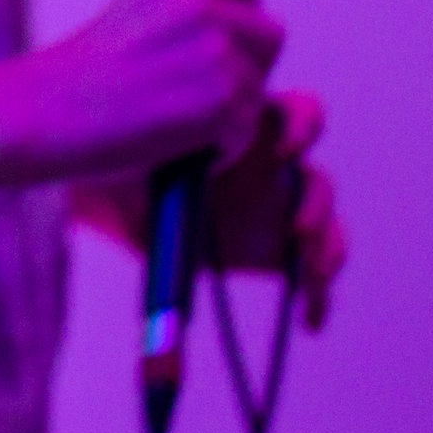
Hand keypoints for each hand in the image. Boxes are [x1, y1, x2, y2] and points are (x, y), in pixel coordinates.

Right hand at [33, 0, 283, 180]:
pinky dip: (220, 146)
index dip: (240, 12)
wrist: (44, 113)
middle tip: (201, 89)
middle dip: (249, 63)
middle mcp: (199, 7)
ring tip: (175, 122)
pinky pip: (246, 129)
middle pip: (269, 33)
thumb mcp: (134, 13)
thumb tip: (245, 36)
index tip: (215, 40)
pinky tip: (176, 144)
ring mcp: (214, 54)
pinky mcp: (221, 103)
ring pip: (258, 88)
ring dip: (229, 112)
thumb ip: (189, 11)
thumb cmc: (81, 78)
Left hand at [70, 92, 347, 329]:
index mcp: (248, 126)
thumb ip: (155, 138)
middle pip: (317, 180)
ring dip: (325, 248)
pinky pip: (310, 278)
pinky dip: (317, 298)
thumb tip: (159, 147)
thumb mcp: (133, 141)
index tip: (284, 151)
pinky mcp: (272, 255)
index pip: (298, 114)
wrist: (107, 196)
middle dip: (315, 203)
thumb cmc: (120, 152)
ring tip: (308, 270)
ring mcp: (276, 211)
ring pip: (324, 226)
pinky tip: (308, 318)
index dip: (303, 127)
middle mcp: (272, 167)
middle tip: (296, 226)